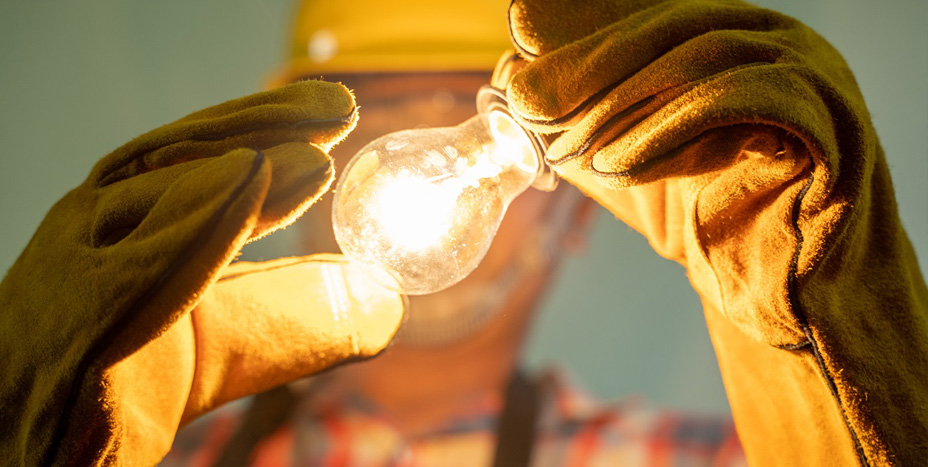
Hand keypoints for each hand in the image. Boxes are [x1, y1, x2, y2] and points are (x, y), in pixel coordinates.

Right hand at [0, 80, 404, 465]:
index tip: (335, 111)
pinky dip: (191, 222)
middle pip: (179, 157)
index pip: (203, 155)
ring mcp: (72, 266)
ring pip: (152, 196)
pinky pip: (134, 265)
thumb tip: (389, 303)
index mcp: (134, 220)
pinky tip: (244, 185)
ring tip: (312, 157)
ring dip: (235, 168)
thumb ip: (304, 318)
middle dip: (260, 127)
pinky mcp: (70, 320)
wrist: (48, 449)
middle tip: (338, 110)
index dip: (269, 127)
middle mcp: (96, 227)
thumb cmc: (128, 388)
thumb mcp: (236, 343)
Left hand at [498, 1, 927, 464]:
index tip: (515, 71)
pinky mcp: (829, 118)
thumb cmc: (699, 218)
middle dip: (587, 69)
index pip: (643, 20)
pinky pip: (739, 97)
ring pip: (699, 56)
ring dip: (619, 103)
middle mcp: (773, 39)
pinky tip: (613, 166)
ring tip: (564, 147)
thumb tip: (510, 84)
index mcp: (726, 37)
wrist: (774, 290)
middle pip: (667, 29)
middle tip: (525, 104)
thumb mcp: (625, 158)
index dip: (577, 41)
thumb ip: (580, 119)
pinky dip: (667, 127)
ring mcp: (811, 70)